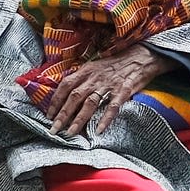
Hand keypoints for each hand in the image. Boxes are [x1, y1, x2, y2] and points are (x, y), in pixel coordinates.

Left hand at [45, 47, 166, 135]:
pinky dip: (105, 119)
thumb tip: (65, 93)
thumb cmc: (115, 65)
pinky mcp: (124, 91)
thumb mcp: (94, 66)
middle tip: (54, 129)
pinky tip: (98, 130)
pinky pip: (112, 107)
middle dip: (63, 114)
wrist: (140, 57)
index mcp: (86, 71)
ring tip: (70, 133)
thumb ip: (81, 79)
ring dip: (79, 119)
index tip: (49, 115)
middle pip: (75, 96)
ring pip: (90, 103)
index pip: (66, 86)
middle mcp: (95, 78)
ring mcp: (109, 85)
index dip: (56, 101)